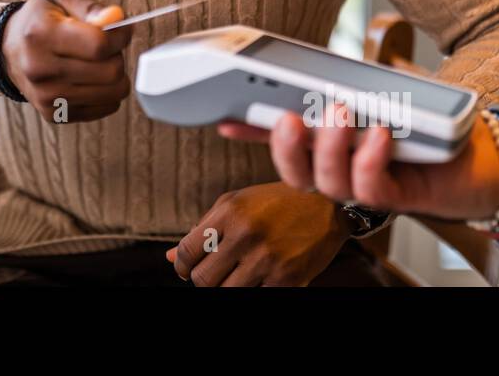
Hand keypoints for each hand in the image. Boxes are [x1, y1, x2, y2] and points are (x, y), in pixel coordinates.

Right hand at [0, 0, 133, 122]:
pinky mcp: (54, 114)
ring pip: (112, 93)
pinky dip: (106, 93)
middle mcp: (40, 70)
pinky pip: (105, 108)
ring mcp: (46, 97)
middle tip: (105, 47)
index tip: (120, 30)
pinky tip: (90, 79)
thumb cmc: (40, 20)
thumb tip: (116, 18)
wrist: (7, 51)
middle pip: (110, 72)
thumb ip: (90, 5)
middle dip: (117, 56)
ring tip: (97, 62)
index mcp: (41, 35)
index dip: (120, 36)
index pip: (99, 45)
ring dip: (114, 76)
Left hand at [167, 182, 349, 285]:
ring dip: (227, 287)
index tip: (185, 270)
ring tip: (237, 275)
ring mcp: (266, 259)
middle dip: (203, 280)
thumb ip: (204, 228)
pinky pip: (255, 297)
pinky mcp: (287, 279)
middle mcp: (244, 234)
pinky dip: (254, 290)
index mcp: (228, 212)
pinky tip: (259, 278)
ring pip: (226, 293)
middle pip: (203, 279)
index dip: (181, 266)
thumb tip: (171, 257)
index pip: (187, 251)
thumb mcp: (237, 203)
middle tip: (214, 274)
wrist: (327, 206)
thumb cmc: (277, 202)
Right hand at [217, 105, 498, 220]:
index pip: (282, 142)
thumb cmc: (430, 125)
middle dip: (285, 147)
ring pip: (329, 182)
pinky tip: (380, 132)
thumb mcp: (381, 96)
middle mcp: (342, 171)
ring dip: (330, 147)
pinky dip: (370, 158)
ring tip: (341, 112)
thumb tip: (310, 75)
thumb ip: (342, 88)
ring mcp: (368, 186)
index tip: (225, 119)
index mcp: (330, 147)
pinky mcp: (398, 197)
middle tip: (289, 117)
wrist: (483, 155)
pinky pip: (371, 187)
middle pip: (296, 173)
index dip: (251, 133)